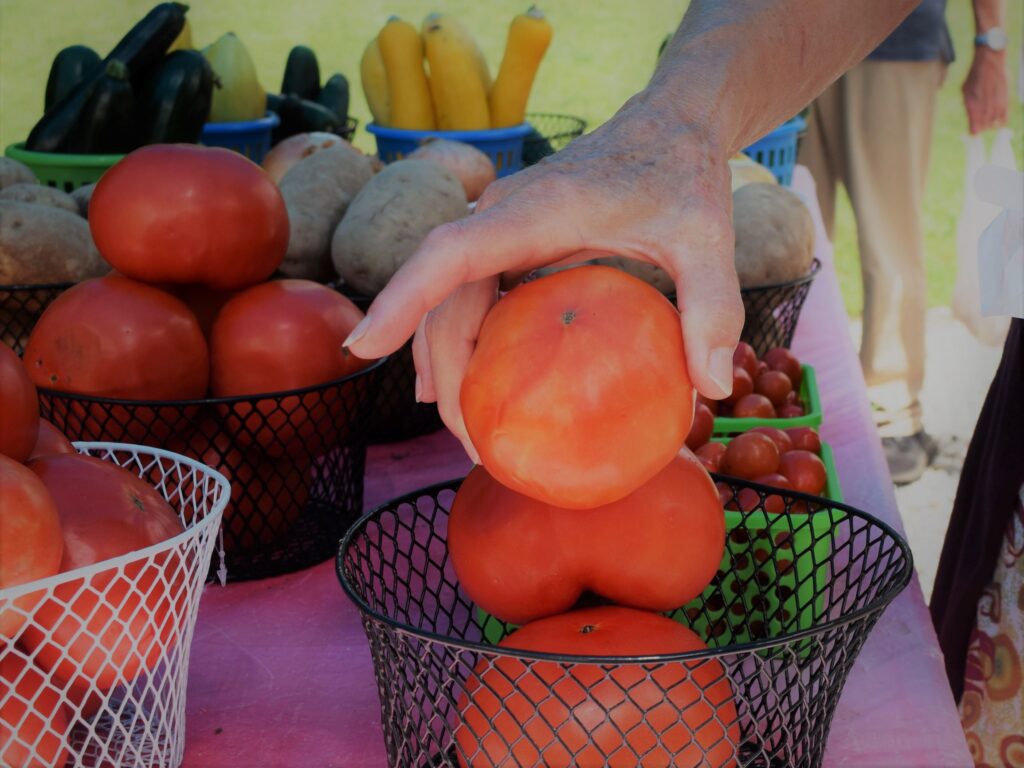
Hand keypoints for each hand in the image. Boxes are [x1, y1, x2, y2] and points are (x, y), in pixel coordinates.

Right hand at [344, 94, 744, 460]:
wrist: (669, 123)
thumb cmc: (684, 175)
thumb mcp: (710, 238)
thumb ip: (712, 307)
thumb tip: (710, 389)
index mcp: (537, 211)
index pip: (448, 254)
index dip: (400, 299)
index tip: (361, 348)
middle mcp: (503, 215)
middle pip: (442, 296)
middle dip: (441, 370)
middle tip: (473, 445)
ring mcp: (501, 225)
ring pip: (447, 297)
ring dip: (444, 360)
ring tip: (464, 429)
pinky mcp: (510, 237)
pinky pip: (468, 291)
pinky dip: (461, 339)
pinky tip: (467, 383)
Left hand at [963, 48, 1008, 134]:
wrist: (988, 60)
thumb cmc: (974, 76)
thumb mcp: (966, 90)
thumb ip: (969, 106)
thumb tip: (971, 121)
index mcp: (971, 100)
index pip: (974, 120)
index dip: (974, 129)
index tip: (974, 134)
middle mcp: (983, 100)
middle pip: (984, 121)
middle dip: (982, 126)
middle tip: (981, 129)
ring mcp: (994, 97)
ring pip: (994, 117)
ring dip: (991, 123)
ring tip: (989, 125)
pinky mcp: (1004, 94)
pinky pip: (1004, 111)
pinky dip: (1002, 119)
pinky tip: (1000, 123)